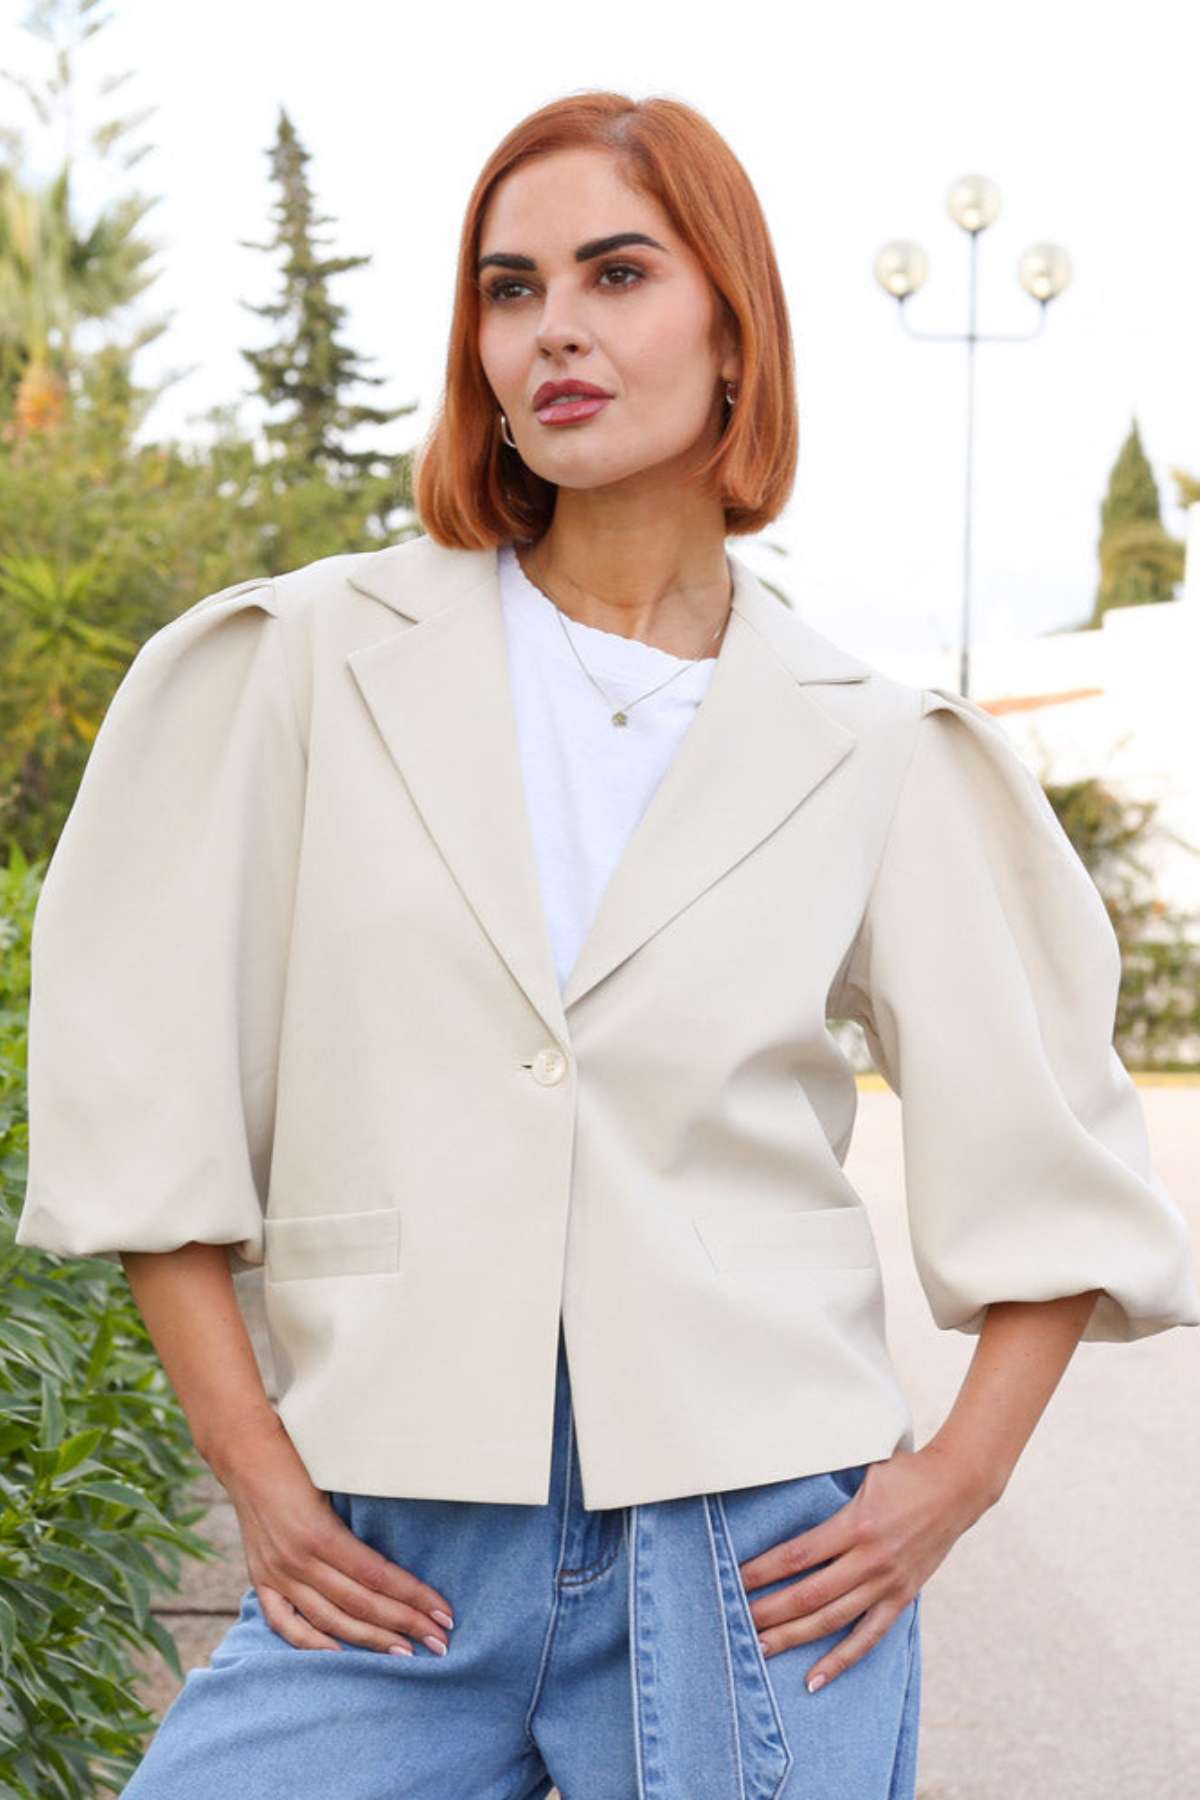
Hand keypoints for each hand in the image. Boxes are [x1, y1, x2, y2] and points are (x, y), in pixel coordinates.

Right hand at [214, 1414, 455, 1656]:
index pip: (378, 1576)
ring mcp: (277, 1574)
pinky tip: (339, 1655)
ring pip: (330, 1620)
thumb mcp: (338, 1475)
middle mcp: (298, 1560)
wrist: (244, 1451)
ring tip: (406, 1654)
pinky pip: (284, 1623)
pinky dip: (311, 1643)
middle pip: (361, 1604)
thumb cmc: (301, 1454)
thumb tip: (412, 1538)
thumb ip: (365, 1512)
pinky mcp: (261, 1579)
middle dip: (405, 1625)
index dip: (414, 1597)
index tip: (445, 1612)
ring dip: (370, 1640)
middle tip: (440, 1641)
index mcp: (321, 1533)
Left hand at [740, 1444, 993, 1691]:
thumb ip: (827, 1481)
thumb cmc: (904, 1471)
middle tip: (733, 1622)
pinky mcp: (902, 1598)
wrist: (957, 1488)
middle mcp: (870, 1560)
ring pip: (833, 1621)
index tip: (734, 1579)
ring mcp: (888, 1584)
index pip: (798, 1556)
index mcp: (856, 1525)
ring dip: (794, 1638)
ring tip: (760, 1650)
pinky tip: (814, 1679)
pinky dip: (841, 1661)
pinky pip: (868, 1637)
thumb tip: (780, 1474)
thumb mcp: (862, 1466)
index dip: (763, 1570)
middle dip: (769, 1611)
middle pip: (810, 1595)